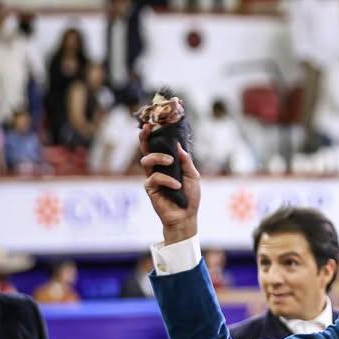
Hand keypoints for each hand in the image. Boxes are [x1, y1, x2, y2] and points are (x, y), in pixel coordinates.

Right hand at [139, 123, 200, 244]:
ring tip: (171, 161)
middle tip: (147, 127)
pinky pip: (154, 178)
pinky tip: (177, 185)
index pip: (158, 146)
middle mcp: (157, 168)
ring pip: (145, 160)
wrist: (186, 217)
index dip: (155, 134)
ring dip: (158, 157)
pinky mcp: (150, 189)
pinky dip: (166, 180)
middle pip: (145, 149)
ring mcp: (152, 178)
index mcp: (167, 164)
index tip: (154, 121)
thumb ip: (186, 162)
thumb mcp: (193, 176)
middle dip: (145, 137)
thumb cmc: (190, 197)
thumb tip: (178, 146)